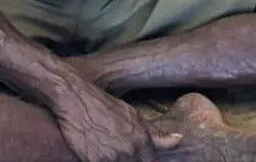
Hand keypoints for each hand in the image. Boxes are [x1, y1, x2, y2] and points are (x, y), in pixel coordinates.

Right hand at [50, 83, 181, 161]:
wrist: (76, 100)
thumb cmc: (105, 106)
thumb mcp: (134, 116)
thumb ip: (157, 133)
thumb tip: (179, 139)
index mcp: (142, 139)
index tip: (139, 158)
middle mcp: (130, 150)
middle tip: (119, 153)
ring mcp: (112, 157)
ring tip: (109, 151)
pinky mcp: (94, 161)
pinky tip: (99, 154)